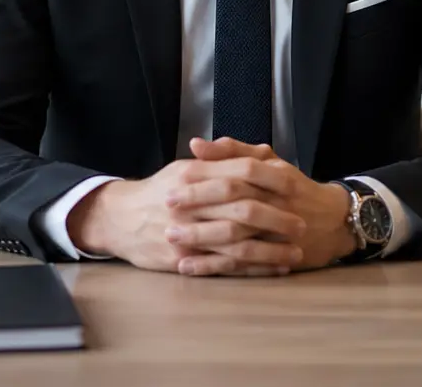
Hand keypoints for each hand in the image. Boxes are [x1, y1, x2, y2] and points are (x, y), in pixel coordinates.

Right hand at [66, 148, 306, 275]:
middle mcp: (192, 202)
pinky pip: (223, 266)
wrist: (119, 218)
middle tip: (302, 224)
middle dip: (277, 218)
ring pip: (237, 242)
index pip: (241, 172)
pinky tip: (273, 268)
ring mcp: (187, 233)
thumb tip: (265, 153)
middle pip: (243, 209)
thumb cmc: (160, 191)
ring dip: (270, 249)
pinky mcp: (182, 259)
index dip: (272, 179)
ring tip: (295, 252)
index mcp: (195, 173)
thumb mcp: (187, 166)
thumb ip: (225, 159)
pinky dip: (251, 269)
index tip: (297, 187)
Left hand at [162, 137, 358, 275]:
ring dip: (202, 237)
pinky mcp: (276, 257)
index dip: (206, 177)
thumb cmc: (294, 189)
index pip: (238, 172)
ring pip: (237, 235)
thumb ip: (234, 152)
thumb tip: (197, 144)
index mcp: (277, 175)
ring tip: (171, 237)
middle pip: (236, 202)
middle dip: (199, 206)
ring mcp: (278, 232)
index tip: (175, 182)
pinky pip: (241, 264)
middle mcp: (279, 202)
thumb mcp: (271, 163)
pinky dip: (213, 265)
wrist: (335, 222)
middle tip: (167, 208)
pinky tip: (188, 265)